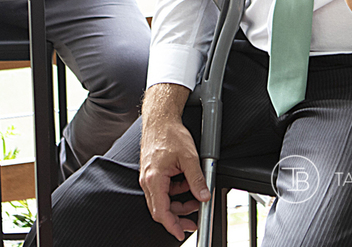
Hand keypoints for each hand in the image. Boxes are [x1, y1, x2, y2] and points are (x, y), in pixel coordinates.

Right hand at [139, 88, 209, 239]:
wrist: (160, 118)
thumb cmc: (169, 133)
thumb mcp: (189, 157)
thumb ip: (197, 179)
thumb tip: (203, 195)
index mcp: (154, 179)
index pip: (161, 211)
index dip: (172, 225)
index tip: (181, 233)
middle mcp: (148, 180)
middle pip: (161, 209)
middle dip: (179, 216)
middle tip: (194, 220)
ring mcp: (149, 177)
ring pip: (163, 200)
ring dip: (179, 202)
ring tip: (196, 198)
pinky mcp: (152, 172)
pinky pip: (163, 189)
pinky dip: (176, 191)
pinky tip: (188, 184)